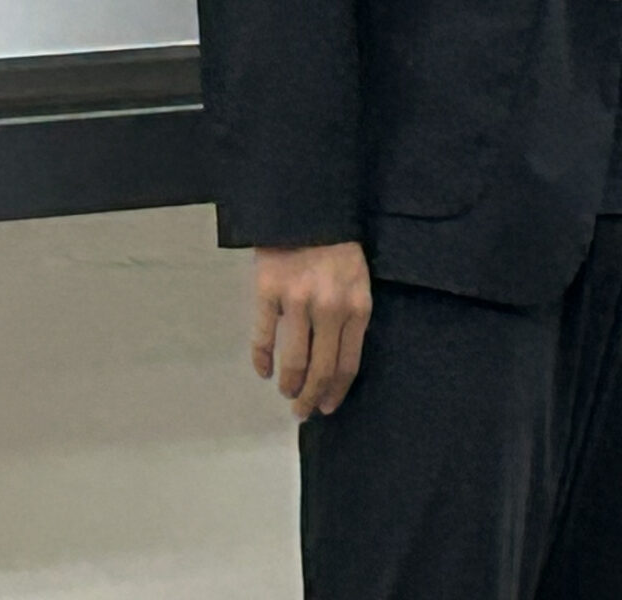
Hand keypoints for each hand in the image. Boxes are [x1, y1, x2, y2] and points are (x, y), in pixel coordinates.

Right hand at [251, 241, 372, 420]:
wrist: (309, 209)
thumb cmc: (339, 249)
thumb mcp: (358, 282)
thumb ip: (352, 318)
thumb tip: (338, 364)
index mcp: (357, 306)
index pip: (348, 363)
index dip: (336, 391)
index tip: (328, 407)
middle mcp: (330, 307)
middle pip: (321, 369)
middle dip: (311, 398)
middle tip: (303, 412)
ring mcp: (297, 300)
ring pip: (293, 360)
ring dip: (289, 385)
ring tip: (287, 393)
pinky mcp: (268, 292)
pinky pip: (263, 336)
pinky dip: (262, 360)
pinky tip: (263, 372)